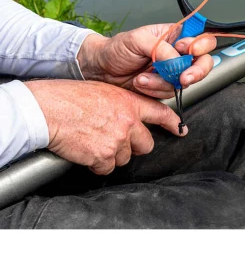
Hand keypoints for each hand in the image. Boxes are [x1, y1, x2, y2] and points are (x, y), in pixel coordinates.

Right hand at [25, 79, 182, 174]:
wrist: (48, 109)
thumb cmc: (70, 97)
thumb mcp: (105, 91)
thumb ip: (123, 104)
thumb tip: (130, 117)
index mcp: (130, 103)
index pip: (161, 114)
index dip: (173, 123)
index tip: (180, 130)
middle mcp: (128, 122)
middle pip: (146, 145)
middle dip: (134, 146)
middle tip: (117, 140)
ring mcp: (117, 141)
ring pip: (125, 158)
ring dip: (113, 155)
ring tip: (95, 142)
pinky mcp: (103, 156)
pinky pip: (107, 168)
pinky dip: (98, 165)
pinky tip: (87, 152)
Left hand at [77, 24, 216, 98]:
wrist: (100, 71)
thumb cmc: (117, 49)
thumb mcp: (137, 40)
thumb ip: (161, 48)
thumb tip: (178, 59)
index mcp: (175, 36)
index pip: (201, 39)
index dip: (201, 45)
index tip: (188, 50)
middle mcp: (177, 54)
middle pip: (204, 62)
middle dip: (196, 71)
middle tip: (184, 77)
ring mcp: (173, 72)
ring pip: (185, 81)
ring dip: (163, 82)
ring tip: (143, 77)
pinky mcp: (164, 87)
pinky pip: (170, 93)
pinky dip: (155, 90)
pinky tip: (142, 83)